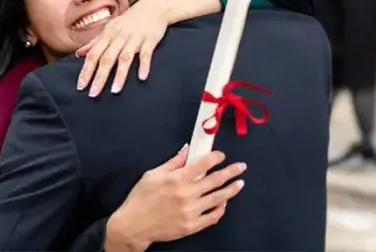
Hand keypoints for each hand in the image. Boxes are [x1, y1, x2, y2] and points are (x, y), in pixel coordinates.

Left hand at [75, 0, 167, 96]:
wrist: (153, 6)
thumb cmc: (129, 20)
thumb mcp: (110, 28)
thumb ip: (95, 42)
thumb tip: (79, 54)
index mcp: (108, 36)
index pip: (93, 55)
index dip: (86, 71)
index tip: (80, 86)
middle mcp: (119, 37)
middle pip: (106, 59)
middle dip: (99, 77)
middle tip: (93, 94)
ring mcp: (134, 38)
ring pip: (125, 58)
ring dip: (119, 75)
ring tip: (115, 91)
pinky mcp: (149, 39)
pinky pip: (146, 53)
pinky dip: (144, 65)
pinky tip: (142, 78)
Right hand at [105, 145, 245, 250]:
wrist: (134, 225)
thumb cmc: (140, 199)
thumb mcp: (152, 175)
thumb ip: (172, 163)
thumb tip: (186, 149)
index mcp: (176, 179)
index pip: (202, 164)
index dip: (215, 157)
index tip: (221, 155)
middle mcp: (186, 194)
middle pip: (215, 180)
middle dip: (231, 171)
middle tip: (241, 167)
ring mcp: (190, 211)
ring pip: (218, 198)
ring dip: (231, 190)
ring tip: (240, 183)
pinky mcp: (191, 225)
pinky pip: (212, 217)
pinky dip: (220, 209)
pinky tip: (224, 203)